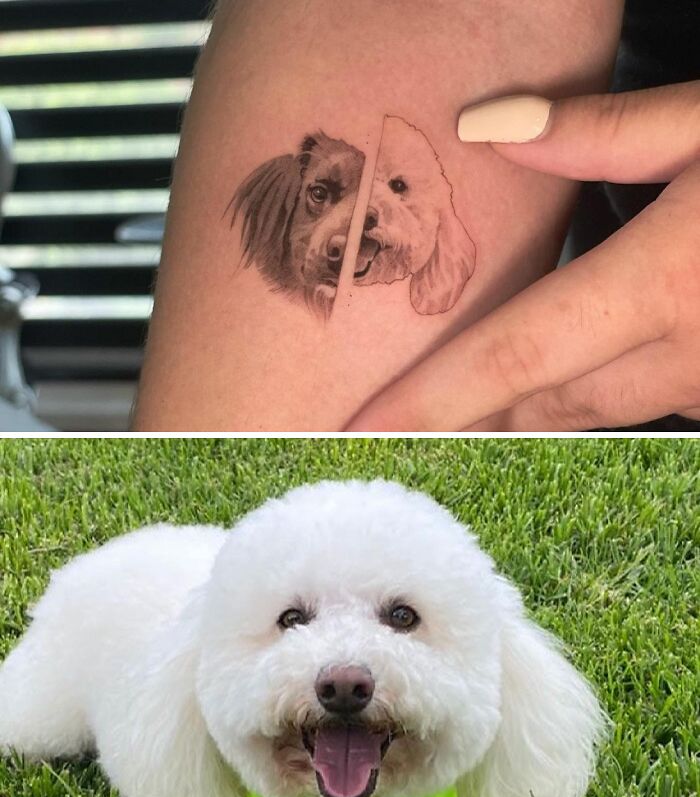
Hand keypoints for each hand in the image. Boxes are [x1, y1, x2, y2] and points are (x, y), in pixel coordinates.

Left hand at [345, 83, 699, 431]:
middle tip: (386, 432)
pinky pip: (629, 405)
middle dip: (462, 419)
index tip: (364, 429)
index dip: (435, 398)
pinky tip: (551, 379)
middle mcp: (680, 358)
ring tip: (450, 414)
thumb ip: (607, 130)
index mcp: (661, 284)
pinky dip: (578, 394)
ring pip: (582, 415)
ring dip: (517, 412)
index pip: (518, 355)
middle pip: (539, 405)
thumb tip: (490, 127)